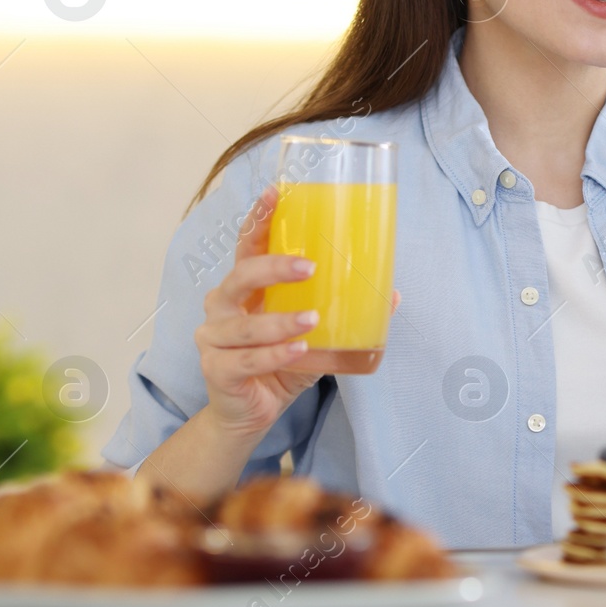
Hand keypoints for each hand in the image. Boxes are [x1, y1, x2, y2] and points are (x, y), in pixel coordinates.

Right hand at [193, 184, 400, 439]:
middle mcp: (223, 306)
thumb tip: (391, 293)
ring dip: (279, 321)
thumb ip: (344, 313)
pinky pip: (245, 360)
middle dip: (273, 267)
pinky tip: (297, 349)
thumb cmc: (281, 363)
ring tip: (312, 319)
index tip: (275, 193)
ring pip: (243, 324)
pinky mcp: (216, 370)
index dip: (258, 219)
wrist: (252, 413)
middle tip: (310, 267)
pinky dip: (273, 354)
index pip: (247, 246)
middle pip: (240, 276)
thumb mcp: (316, 335)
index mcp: (245, 289)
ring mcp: (213, 339)